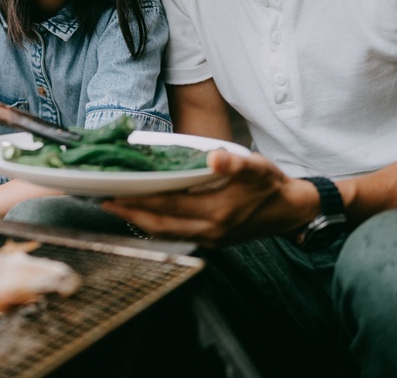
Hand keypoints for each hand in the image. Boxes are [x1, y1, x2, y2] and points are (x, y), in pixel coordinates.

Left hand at [102, 149, 310, 247]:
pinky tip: (145, 216)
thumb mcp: (257, 167)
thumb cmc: (271, 185)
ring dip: (139, 222)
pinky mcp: (213, 240)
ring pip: (166, 234)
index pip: (168, 206)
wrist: (292, 211)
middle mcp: (210, 229)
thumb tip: (214, 157)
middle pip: (160, 224)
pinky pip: (176, 235)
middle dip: (130, 213)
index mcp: (217, 211)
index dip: (139, 200)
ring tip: (117, 209)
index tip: (115, 193)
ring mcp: (211, 238)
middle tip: (104, 201)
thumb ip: (235, 162)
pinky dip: (157, 227)